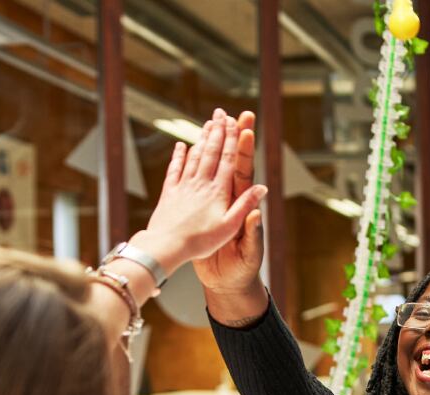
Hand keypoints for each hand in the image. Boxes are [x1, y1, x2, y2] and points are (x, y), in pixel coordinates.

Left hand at [134, 109, 266, 281]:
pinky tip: (181, 146)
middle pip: (211, 152)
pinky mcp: (169, 193)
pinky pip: (175, 169)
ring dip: (202, 138)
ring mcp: (183, 186)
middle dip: (218, 131)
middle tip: (221, 113)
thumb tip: (262, 187)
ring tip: (207, 123)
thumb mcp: (229, 227)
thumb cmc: (200, 241)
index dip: (232, 139)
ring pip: (194, 156)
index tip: (235, 122)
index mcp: (218, 191)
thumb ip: (245, 205)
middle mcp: (201, 183)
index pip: (228, 159)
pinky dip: (179, 156)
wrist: (167, 246)